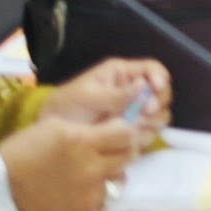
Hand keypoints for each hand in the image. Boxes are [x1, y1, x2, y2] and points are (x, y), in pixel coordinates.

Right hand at [0, 117, 139, 210]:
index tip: (115, 133)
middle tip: (105, 152)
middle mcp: (90, 170)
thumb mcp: (56, 126)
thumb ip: (88, 129)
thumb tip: (113, 128)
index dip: (123, 131)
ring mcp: (86, 196)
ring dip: (106, 177)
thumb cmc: (24, 150)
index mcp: (83, 142)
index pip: (127, 134)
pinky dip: (93, 200)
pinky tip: (78, 194)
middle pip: (127, 157)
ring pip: (116, 183)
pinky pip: (100, 206)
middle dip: (120, 151)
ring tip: (87, 175)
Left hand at [43, 58, 170, 133]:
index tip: (157, 89)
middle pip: (162, 92)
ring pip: (159, 114)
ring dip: (152, 122)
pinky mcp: (131, 132)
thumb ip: (115, 94)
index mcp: (121, 75)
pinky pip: (149, 133)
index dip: (160, 77)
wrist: (48, 138)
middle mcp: (132, 91)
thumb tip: (143, 86)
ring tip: (134, 129)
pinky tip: (131, 141)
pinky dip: (145, 137)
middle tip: (144, 114)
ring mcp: (133, 113)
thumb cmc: (65, 109)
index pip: (152, 69)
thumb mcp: (87, 97)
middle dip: (157, 103)